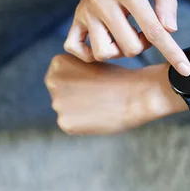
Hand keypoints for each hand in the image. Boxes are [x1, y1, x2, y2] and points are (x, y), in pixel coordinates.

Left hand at [45, 54, 182, 134]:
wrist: (137, 94)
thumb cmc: (119, 79)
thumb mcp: (91, 66)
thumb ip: (73, 76)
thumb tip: (66, 94)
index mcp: (57, 64)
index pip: (60, 78)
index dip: (79, 82)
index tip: (94, 83)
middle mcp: (52, 82)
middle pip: (60, 94)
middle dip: (76, 97)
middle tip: (98, 96)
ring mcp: (57, 103)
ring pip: (66, 111)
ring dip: (80, 111)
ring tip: (100, 105)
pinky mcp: (65, 123)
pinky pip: (71, 125)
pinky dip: (84, 125)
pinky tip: (98, 116)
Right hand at [64, 0, 189, 75]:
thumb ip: (168, 2)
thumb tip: (170, 30)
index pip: (153, 30)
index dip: (171, 52)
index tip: (184, 69)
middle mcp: (103, 2)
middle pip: (129, 47)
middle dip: (144, 45)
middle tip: (145, 28)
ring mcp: (87, 12)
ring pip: (104, 53)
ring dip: (120, 50)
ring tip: (126, 33)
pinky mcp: (76, 18)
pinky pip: (76, 48)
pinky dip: (90, 54)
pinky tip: (105, 42)